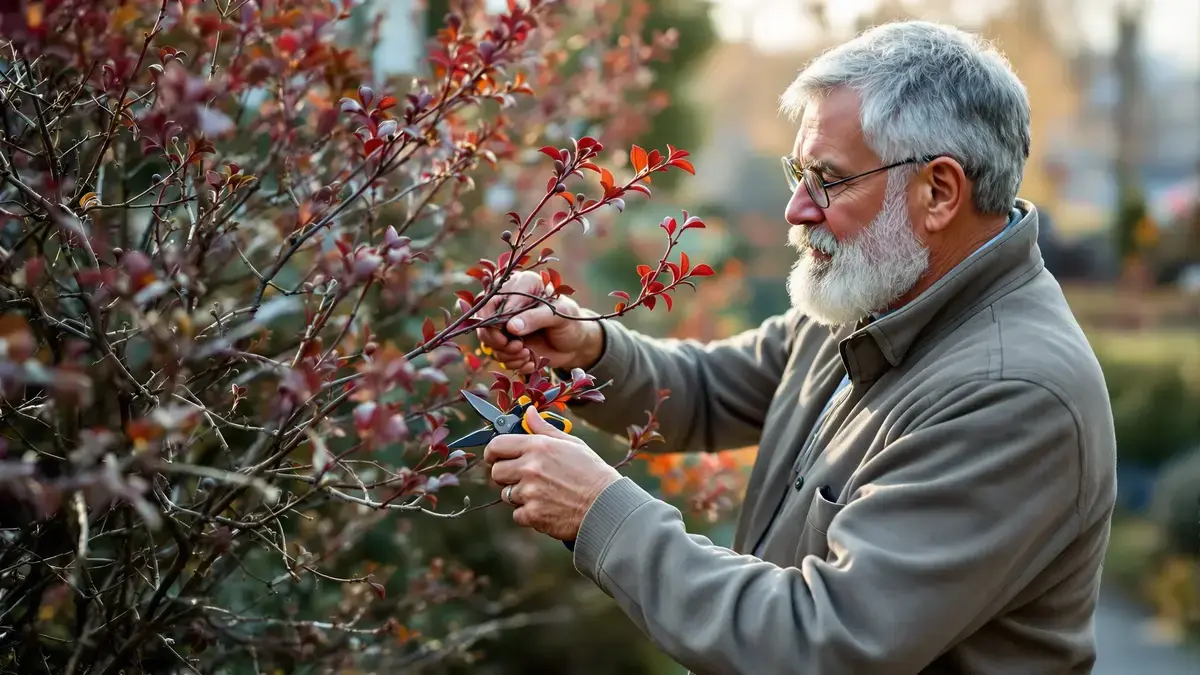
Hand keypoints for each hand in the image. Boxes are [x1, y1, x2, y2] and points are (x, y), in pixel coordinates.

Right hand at [475, 270, 602, 373]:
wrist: (578, 342)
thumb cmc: (571, 321)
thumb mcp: (559, 315)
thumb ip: (536, 318)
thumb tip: (511, 327)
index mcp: (520, 286)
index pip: (491, 302)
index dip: (493, 323)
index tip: (509, 338)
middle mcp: (508, 304)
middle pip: (484, 324)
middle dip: (498, 342)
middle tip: (518, 348)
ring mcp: (507, 325)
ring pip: (490, 343)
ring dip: (508, 355)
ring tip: (527, 354)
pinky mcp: (510, 343)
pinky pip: (500, 356)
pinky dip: (514, 363)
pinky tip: (530, 361)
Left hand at [485, 406, 621, 540]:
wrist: (606, 504)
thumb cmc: (591, 471)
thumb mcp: (571, 443)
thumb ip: (544, 428)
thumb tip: (529, 412)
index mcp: (537, 446)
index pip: (497, 445)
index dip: (492, 452)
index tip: (494, 457)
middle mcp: (529, 468)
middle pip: (497, 472)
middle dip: (506, 475)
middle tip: (523, 478)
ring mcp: (529, 492)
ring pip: (506, 494)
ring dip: (519, 495)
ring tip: (543, 493)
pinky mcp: (532, 514)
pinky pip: (517, 514)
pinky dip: (528, 514)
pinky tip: (546, 508)